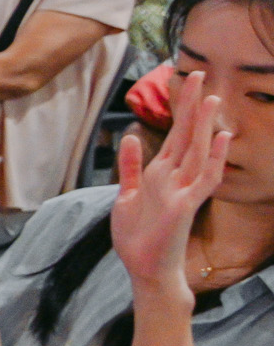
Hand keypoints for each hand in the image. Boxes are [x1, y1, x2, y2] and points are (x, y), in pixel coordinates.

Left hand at [112, 70, 228, 302]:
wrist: (145, 270)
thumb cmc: (139, 237)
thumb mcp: (125, 196)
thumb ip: (130, 168)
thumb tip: (131, 138)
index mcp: (158, 174)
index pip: (173, 135)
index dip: (177, 110)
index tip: (184, 83)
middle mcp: (174, 178)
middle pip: (186, 135)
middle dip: (191, 106)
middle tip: (200, 74)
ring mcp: (181, 190)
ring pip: (197, 150)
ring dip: (204, 124)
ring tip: (212, 97)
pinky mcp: (184, 205)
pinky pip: (203, 178)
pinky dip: (212, 158)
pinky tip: (221, 138)